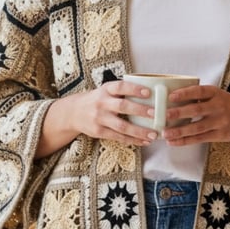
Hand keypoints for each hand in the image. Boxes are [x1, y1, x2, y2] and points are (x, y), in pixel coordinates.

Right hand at [36, 80, 159, 157]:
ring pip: (122, 126)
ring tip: (154, 134)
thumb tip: (152, 92)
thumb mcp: (106, 90)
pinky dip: (132, 140)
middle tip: (155, 114)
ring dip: (139, 131)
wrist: (74, 112)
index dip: (134, 89)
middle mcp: (102, 103)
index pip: (121, 87)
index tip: (148, 92)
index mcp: (106, 90)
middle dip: (140, 110)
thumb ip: (123, 92)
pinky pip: (118, 137)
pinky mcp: (99, 132)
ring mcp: (99, 118)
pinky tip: (144, 141)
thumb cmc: (98, 99)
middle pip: (122, 106)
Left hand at [162, 85, 229, 156]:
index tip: (171, 96)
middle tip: (165, 115)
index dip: (185, 93)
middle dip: (180, 113)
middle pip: (197, 110)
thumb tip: (171, 99)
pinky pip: (200, 138)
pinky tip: (173, 142)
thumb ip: (199, 97)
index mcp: (216, 93)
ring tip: (165, 133)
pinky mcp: (220, 135)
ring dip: (180, 131)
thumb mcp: (217, 95)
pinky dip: (185, 141)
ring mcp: (220, 122)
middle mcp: (218, 107)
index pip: (199, 91)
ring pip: (197, 127)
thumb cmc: (227, 104)